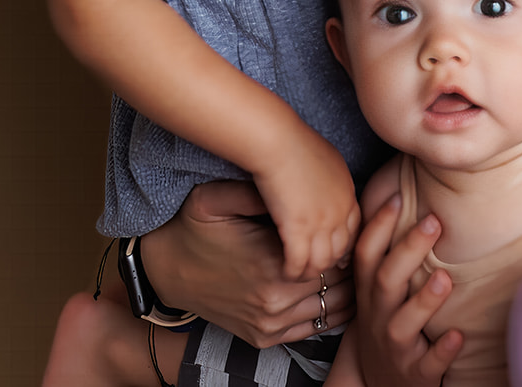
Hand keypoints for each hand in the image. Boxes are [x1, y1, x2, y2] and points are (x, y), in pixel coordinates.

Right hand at [138, 180, 354, 348]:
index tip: (346, 224)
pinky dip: (329, 311)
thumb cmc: (193, 230)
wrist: (165, 272)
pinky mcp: (264, 338)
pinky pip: (313, 329)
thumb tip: (290, 182)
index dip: (345, 240)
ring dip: (344, 288)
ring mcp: (270, 325)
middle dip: (349, 265)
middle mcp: (274, 302)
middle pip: (338, 285)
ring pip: (331, 309)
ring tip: (350, 265)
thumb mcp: (214, 198)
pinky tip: (335, 290)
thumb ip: (254, 190)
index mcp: (271, 266)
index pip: (334, 257)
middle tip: (356, 243)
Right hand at [252, 129, 361, 280]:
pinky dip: (292, 271)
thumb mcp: (324, 157)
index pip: (354, 229)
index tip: (335, 253)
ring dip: (310, 271)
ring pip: (322, 261)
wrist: (277, 139)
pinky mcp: (298, 228)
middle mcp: (339, 210)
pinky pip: (299, 262)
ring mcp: (321, 221)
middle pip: (341, 249)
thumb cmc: (293, 140)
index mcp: (347, 192)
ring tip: (298, 275)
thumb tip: (324, 185)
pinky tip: (285, 273)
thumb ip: (329, 177)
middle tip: (316, 269)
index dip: (344, 244)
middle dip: (330, 262)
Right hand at [350, 193, 461, 386]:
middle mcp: (379, 316)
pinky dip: (443, 350)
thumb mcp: (376, 294)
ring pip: (404, 322)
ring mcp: (396, 345)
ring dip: (424, 300)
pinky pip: (429, 363)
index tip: (396, 196)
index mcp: (369, 293)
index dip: (377, 226)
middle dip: (407, 250)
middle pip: (386, 279)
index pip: (366, 254)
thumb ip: (386, 257)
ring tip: (444, 277)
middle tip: (433, 221)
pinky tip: (459, 335)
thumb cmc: (384, 325)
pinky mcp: (416, 373)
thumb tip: (400, 197)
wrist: (376, 386)